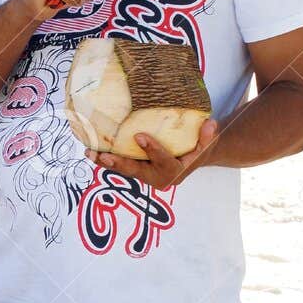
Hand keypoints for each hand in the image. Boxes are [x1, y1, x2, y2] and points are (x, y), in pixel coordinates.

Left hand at [97, 119, 218, 188]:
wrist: (194, 158)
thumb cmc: (199, 148)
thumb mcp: (207, 142)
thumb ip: (208, 136)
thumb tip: (211, 124)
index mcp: (176, 172)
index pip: (164, 162)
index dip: (152, 150)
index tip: (140, 136)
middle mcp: (158, 178)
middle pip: (137, 172)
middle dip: (121, 164)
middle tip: (107, 155)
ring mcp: (145, 176)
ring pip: (124, 171)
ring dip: (106, 163)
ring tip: (90, 154)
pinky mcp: (137, 171)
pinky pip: (120, 166)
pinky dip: (106, 160)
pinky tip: (91, 151)